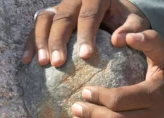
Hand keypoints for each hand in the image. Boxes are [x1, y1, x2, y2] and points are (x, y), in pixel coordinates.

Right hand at [21, 0, 149, 66]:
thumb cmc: (126, 20)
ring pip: (45, 19)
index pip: (88, 15)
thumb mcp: (135, 22)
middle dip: (58, 41)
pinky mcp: (53, 15)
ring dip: (41, 41)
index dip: (85, 34)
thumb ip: (131, 29)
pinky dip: (31, 42)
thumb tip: (118, 41)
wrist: (115, 12)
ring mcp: (62, 6)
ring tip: (43, 63)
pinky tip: (28, 60)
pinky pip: (38, 26)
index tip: (85, 56)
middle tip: (58, 64)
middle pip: (63, 17)